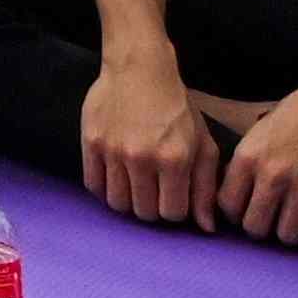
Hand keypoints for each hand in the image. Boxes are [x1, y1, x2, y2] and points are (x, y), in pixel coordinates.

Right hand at [81, 44, 221, 226]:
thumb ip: (205, 187)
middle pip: (143, 212)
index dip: (174, 210)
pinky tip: (115, 177)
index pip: (172, 213)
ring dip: (128, 200)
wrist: (139, 69)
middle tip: (153, 191)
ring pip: (117, 203)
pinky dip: (105, 188)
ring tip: (134, 186)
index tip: (173, 197)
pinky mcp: (91, 142)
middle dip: (151, 207)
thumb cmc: (176, 107)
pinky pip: (93, 185)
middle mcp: (143, 158)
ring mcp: (113, 151)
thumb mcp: (202, 144)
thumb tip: (206, 228)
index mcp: (175, 160)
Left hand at [221, 67, 297, 248]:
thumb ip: (245, 164)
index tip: (246, 212)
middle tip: (271, 222)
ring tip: (294, 225)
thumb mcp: (257, 134)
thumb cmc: (296, 116)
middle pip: (254, 227)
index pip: (227, 206)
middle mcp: (271, 176)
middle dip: (261, 229)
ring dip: (289, 235)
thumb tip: (232, 195)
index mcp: (247, 158)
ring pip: (286, 236)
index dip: (235, 215)